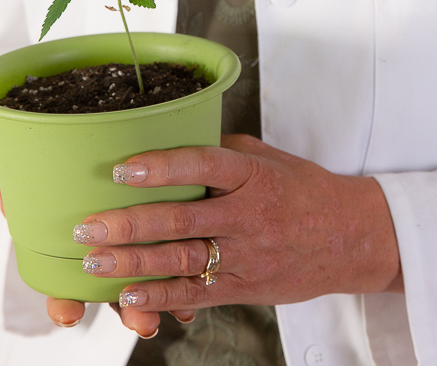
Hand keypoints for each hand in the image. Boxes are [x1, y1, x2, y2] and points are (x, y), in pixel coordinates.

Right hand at [0, 128, 192, 330]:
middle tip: (143, 324)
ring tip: (173, 316)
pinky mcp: (157, 247)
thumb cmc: (46, 179)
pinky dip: (183, 291)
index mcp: (63, 253)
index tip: (71, 316)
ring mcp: (128, 261)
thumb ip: (5, 158)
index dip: (63, 304)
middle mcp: (98, 264)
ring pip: (142, 289)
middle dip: (127, 311)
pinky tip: (192, 304)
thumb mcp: (25, 171)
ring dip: (159, 304)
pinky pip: (172, 273)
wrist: (71, 173)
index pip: (59, 288)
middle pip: (111, 295)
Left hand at [68, 134, 402, 336]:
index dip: (161, 167)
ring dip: (133, 262)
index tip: (123, 168)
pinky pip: (196, 294)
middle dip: (129, 224)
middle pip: (182, 220)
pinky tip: (130, 295)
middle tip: (88, 224)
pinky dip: (161, 296)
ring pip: (181, 260)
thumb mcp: (268, 158)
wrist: (348, 238)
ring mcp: (245, 255)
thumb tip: (171, 140)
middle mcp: (248, 215)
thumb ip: (222, 151)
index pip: (204, 166)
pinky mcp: (243, 286)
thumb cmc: (303, 191)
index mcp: (253, 175)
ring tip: (93, 260)